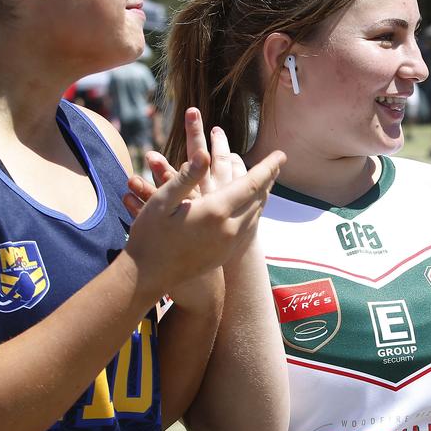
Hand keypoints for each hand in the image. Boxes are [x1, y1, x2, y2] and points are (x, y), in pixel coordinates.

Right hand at [123, 108, 284, 295]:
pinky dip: (255, 211)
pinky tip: (252, 206)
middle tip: (278, 162)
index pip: (253, 183)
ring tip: (268, 181)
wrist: (149, 276)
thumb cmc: (150, 235)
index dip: (269, 166)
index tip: (282, 154)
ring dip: (264, 195)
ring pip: (256, 214)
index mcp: (216, 211)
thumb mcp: (162, 200)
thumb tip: (204, 154)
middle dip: (270, 178)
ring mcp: (229, 244)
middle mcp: (229, 228)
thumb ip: (186, 177)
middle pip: (259, 198)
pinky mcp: (225, 254)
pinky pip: (249, 228)